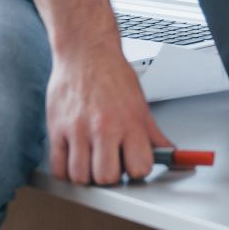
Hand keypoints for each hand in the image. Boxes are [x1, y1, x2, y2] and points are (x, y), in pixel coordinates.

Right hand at [46, 48, 171, 185]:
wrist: (85, 52)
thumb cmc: (113, 76)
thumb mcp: (140, 104)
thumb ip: (153, 134)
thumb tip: (172, 155)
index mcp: (130, 122)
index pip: (139, 167)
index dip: (138, 171)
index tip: (134, 166)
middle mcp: (104, 127)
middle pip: (106, 177)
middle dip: (110, 176)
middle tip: (111, 163)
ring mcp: (78, 129)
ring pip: (80, 176)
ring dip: (87, 175)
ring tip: (93, 160)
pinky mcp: (56, 129)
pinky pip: (58, 167)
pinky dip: (66, 171)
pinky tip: (75, 159)